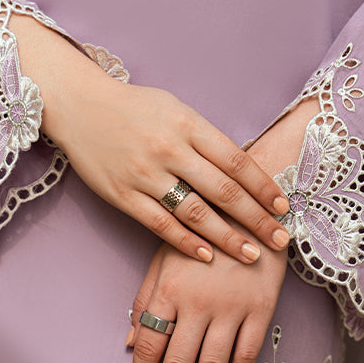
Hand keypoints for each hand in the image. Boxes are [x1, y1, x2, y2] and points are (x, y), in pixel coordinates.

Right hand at [10, 15, 290, 264]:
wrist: (79, 106)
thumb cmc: (133, 107)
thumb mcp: (175, 108)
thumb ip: (205, 138)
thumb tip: (242, 170)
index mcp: (188, 124)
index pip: (236, 161)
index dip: (263, 187)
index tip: (284, 207)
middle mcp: (169, 150)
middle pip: (223, 191)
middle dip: (257, 218)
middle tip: (280, 240)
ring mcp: (145, 175)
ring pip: (196, 213)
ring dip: (227, 237)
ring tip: (250, 254)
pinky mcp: (123, 195)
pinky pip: (161, 225)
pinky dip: (187, 242)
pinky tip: (207, 255)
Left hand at [126, 236, 287, 362]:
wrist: (254, 208)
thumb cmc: (201, 233)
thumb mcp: (164, 257)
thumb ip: (144, 299)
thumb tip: (127, 344)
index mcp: (168, 290)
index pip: (148, 346)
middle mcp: (198, 303)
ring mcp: (232, 308)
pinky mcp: (261, 309)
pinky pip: (246, 354)